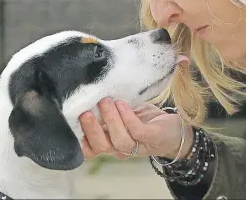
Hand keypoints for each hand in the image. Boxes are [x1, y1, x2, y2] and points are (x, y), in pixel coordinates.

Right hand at [79, 97, 193, 160]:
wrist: (175, 130)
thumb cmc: (145, 122)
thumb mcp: (122, 117)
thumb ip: (106, 112)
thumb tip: (89, 95)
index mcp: (110, 143)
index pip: (90, 150)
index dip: (79, 141)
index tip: (71, 122)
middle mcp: (121, 149)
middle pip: (101, 146)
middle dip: (91, 129)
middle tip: (85, 112)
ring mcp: (137, 146)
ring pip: (119, 140)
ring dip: (110, 119)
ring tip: (106, 102)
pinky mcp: (152, 138)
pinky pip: (137, 131)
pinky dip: (127, 117)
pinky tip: (122, 104)